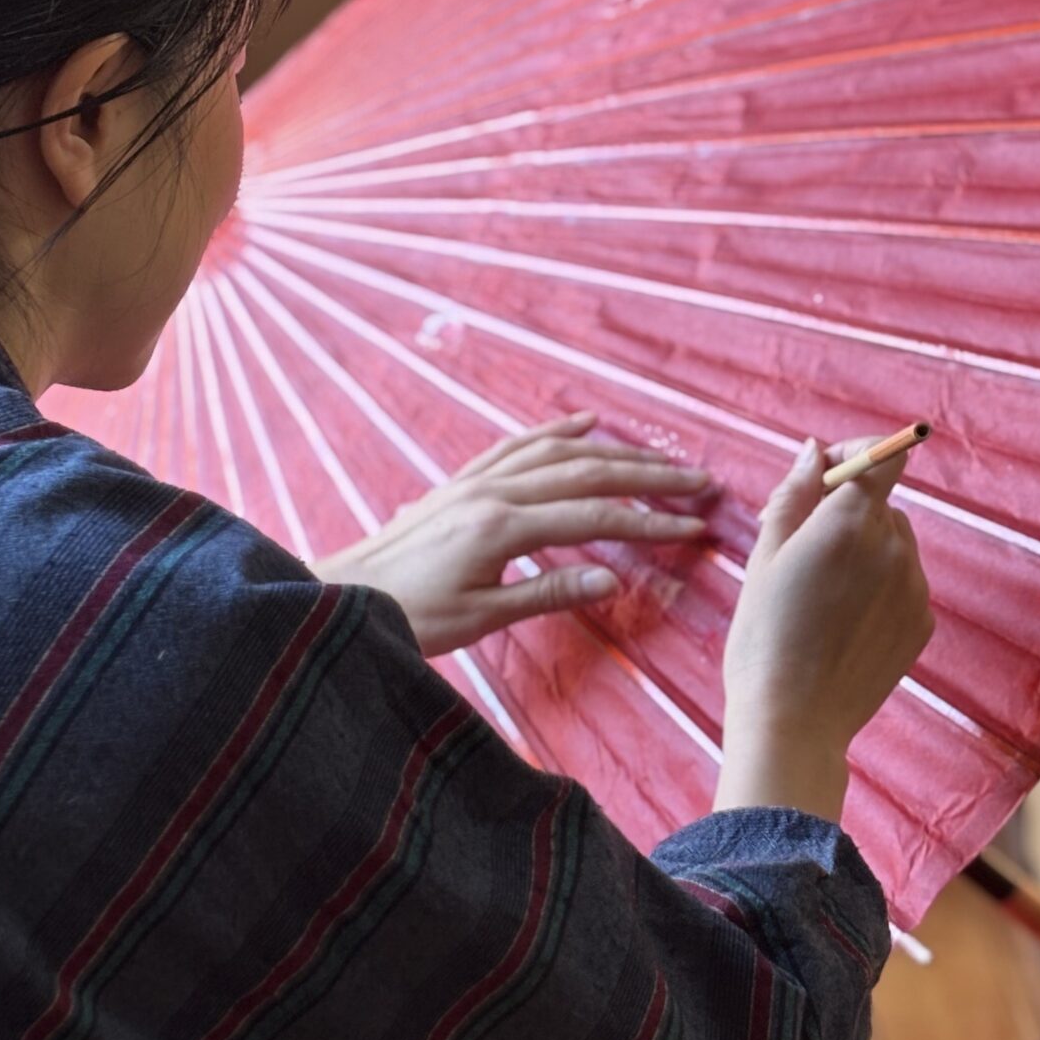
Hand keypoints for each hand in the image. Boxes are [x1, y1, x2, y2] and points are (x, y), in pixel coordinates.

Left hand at [315, 413, 709, 656]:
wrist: (342, 596)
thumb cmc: (408, 616)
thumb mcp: (481, 618)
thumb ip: (548, 593)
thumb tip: (613, 578)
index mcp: (502, 527)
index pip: (595, 517)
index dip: (649, 520)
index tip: (693, 525)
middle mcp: (491, 492)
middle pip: (586, 472)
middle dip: (648, 475)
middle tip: (697, 481)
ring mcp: (474, 481)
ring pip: (556, 452)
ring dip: (613, 450)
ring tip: (658, 457)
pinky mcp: (459, 482)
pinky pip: (516, 444)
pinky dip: (555, 431)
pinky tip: (583, 422)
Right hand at [716, 435, 933, 822]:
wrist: (793, 721)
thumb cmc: (764, 638)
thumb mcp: (764, 558)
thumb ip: (794, 496)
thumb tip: (814, 452)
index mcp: (849, 522)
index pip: (882, 456)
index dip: (857, 453)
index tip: (829, 469)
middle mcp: (893, 547)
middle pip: (881, 504)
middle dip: (849, 513)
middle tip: (805, 555)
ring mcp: (914, 587)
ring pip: (895, 544)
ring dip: (866, 552)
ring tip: (824, 597)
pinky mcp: (922, 622)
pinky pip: (904, 584)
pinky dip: (880, 590)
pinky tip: (844, 625)